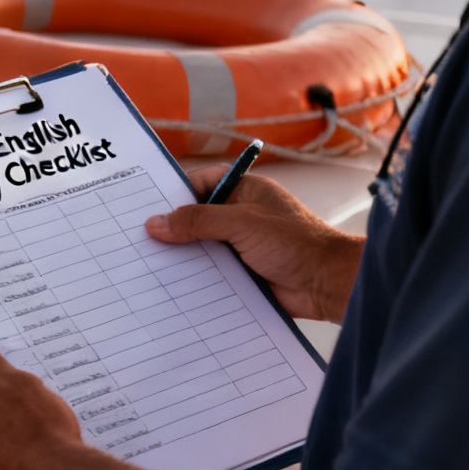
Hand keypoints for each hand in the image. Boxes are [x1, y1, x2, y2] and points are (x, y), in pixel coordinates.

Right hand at [144, 168, 363, 322]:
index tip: (145, 206)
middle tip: (139, 238)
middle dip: (173, 229)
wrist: (329, 284)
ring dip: (182, 256)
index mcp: (245, 191)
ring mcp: (241, 245)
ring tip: (147, 264)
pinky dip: (194, 278)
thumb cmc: (296, 243)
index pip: (201, 184)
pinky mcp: (241, 273)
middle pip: (196, 218)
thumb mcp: (241, 223)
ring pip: (201, 247)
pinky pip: (210, 272)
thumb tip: (155, 223)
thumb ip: (197, 221)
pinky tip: (171, 285)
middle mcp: (241, 216)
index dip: (174, 194)